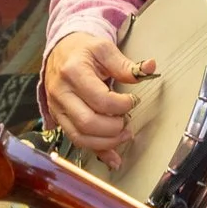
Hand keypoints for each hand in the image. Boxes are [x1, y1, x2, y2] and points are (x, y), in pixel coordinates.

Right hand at [42, 31, 153, 166]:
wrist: (61, 51)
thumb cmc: (83, 50)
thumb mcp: (105, 49)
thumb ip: (126, 65)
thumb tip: (149, 69)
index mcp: (73, 72)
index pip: (100, 99)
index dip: (121, 106)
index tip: (132, 101)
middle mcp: (61, 93)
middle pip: (87, 123)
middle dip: (113, 128)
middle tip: (127, 120)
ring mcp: (57, 108)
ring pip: (80, 137)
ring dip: (106, 142)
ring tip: (123, 134)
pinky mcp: (59, 119)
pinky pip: (77, 141)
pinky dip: (97, 151)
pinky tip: (113, 158)